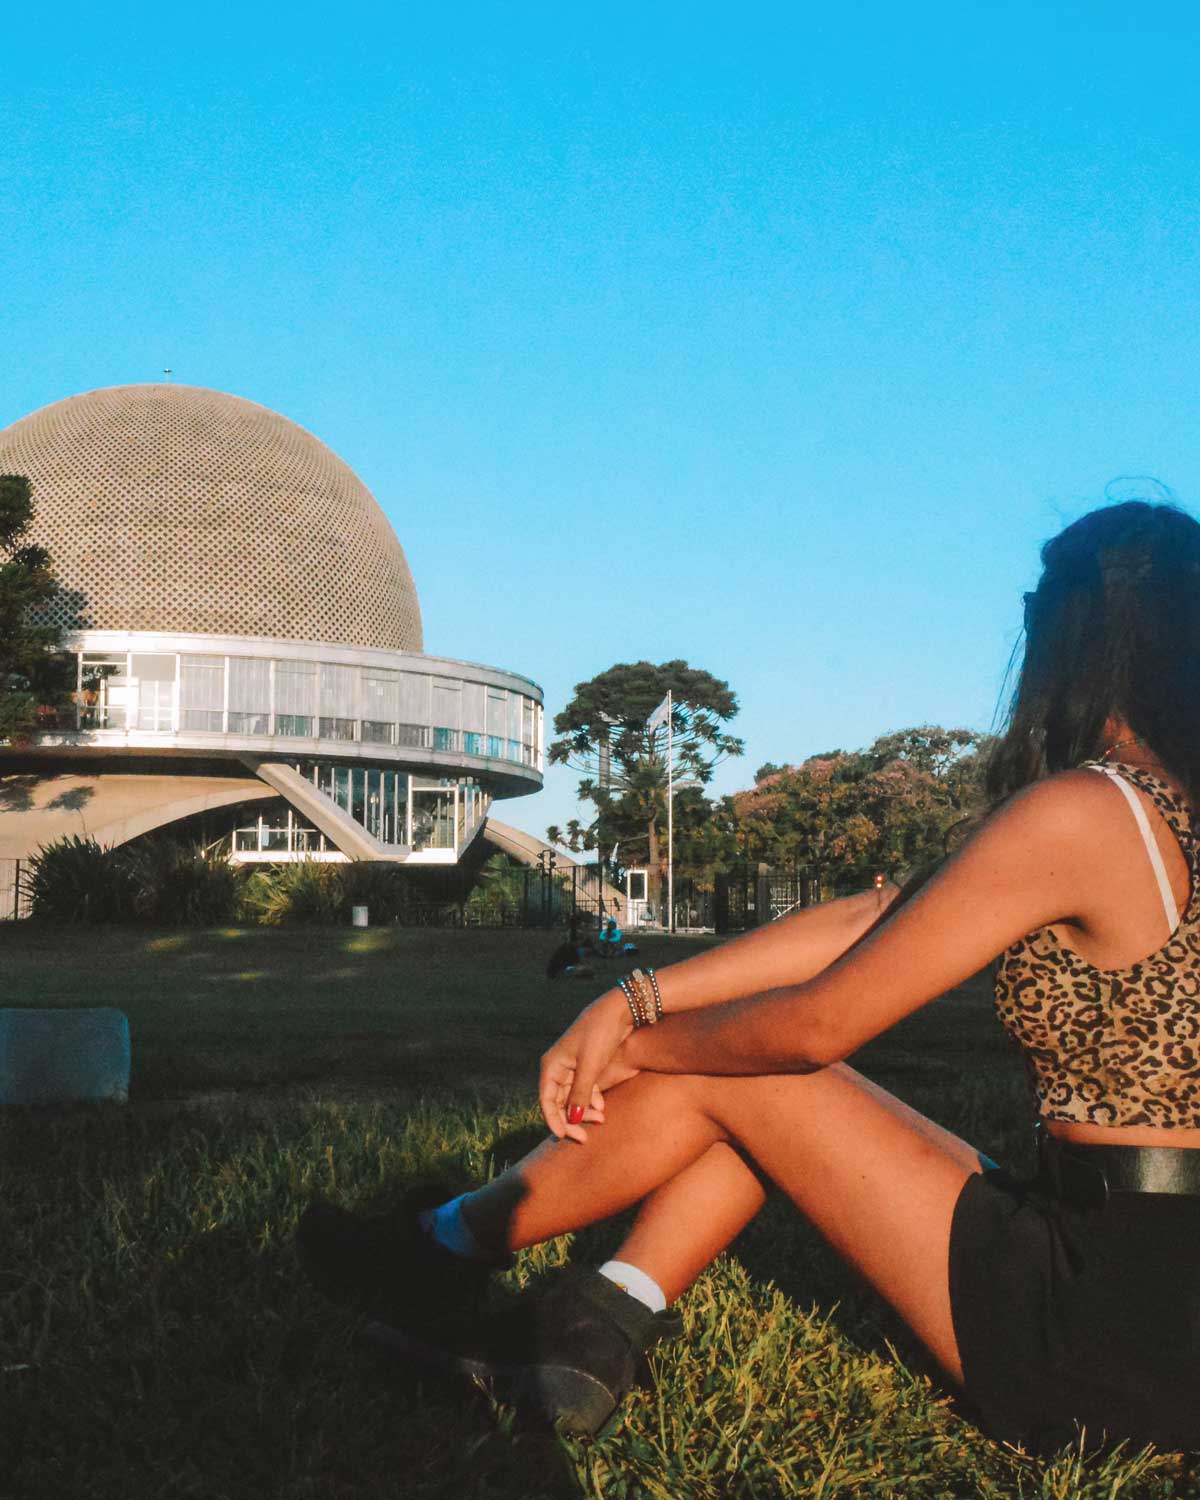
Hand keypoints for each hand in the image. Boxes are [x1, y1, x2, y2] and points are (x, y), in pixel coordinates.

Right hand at [539, 987, 633, 1142]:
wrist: (619, 1010)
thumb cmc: (600, 1034)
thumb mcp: (590, 1066)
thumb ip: (580, 1093)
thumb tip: (572, 1119)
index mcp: (552, 1065)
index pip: (546, 1100)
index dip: (553, 1120)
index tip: (564, 1136)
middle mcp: (558, 1067)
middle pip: (558, 1102)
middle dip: (571, 1120)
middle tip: (584, 1137)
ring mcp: (572, 1066)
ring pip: (572, 1098)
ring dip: (584, 1111)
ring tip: (601, 1120)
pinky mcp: (586, 1066)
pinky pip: (584, 1090)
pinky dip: (591, 1101)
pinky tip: (602, 1108)